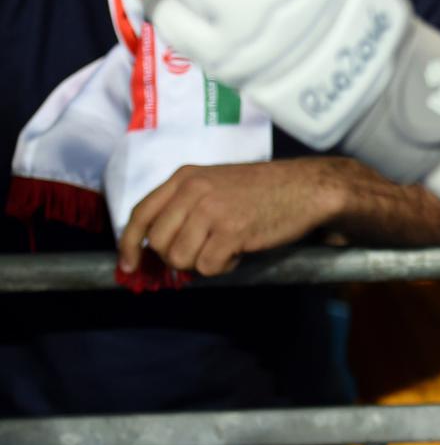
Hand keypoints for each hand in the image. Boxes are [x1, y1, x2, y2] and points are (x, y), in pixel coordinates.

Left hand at [117, 159, 348, 276]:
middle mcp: (193, 190)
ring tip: (224, 247)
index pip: (141, 214)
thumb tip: (157, 246)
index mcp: (185, 177)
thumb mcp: (215, 183)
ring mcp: (212, 210)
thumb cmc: (262, 189)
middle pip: (158, 242)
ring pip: (180, 258)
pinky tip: (238, 251)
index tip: (129, 266)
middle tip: (201, 252)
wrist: (305, 187)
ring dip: (200, 262)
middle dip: (175, 257)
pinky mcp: (232, 231)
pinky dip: (222, 266)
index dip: (129, 245)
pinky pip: (208, 267)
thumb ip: (185, 205)